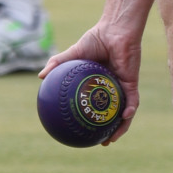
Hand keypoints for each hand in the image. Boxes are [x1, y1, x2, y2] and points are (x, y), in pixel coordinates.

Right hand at [41, 20, 143, 144]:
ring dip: (121, 127)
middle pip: (111, 114)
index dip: (91, 120)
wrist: (115, 29)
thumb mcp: (73, 53)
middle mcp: (112, 88)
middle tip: (101, 143)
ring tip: (113, 138)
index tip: (83, 133)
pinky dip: (129, 109)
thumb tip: (40, 76)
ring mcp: (123, 86)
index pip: (95, 106)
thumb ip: (58, 63)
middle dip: (108, 130)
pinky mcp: (132, 82)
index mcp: (99, 84)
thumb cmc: (96, 38)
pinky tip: (124, 117)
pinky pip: (132, 99)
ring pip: (124, 112)